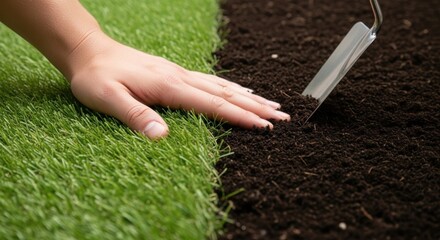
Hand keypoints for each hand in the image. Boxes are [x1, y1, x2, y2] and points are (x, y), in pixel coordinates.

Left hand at [69, 32, 290, 138]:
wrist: (90, 51)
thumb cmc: (96, 77)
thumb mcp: (108, 99)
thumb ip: (135, 115)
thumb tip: (161, 137)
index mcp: (169, 86)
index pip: (212, 104)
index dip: (239, 116)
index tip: (264, 126)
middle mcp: (180, 77)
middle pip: (226, 93)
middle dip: (255, 107)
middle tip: (283, 117)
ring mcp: (180, 73)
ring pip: (222, 85)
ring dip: (249, 97)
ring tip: (272, 105)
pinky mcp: (175, 73)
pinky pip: (211, 81)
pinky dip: (231, 87)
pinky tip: (240, 90)